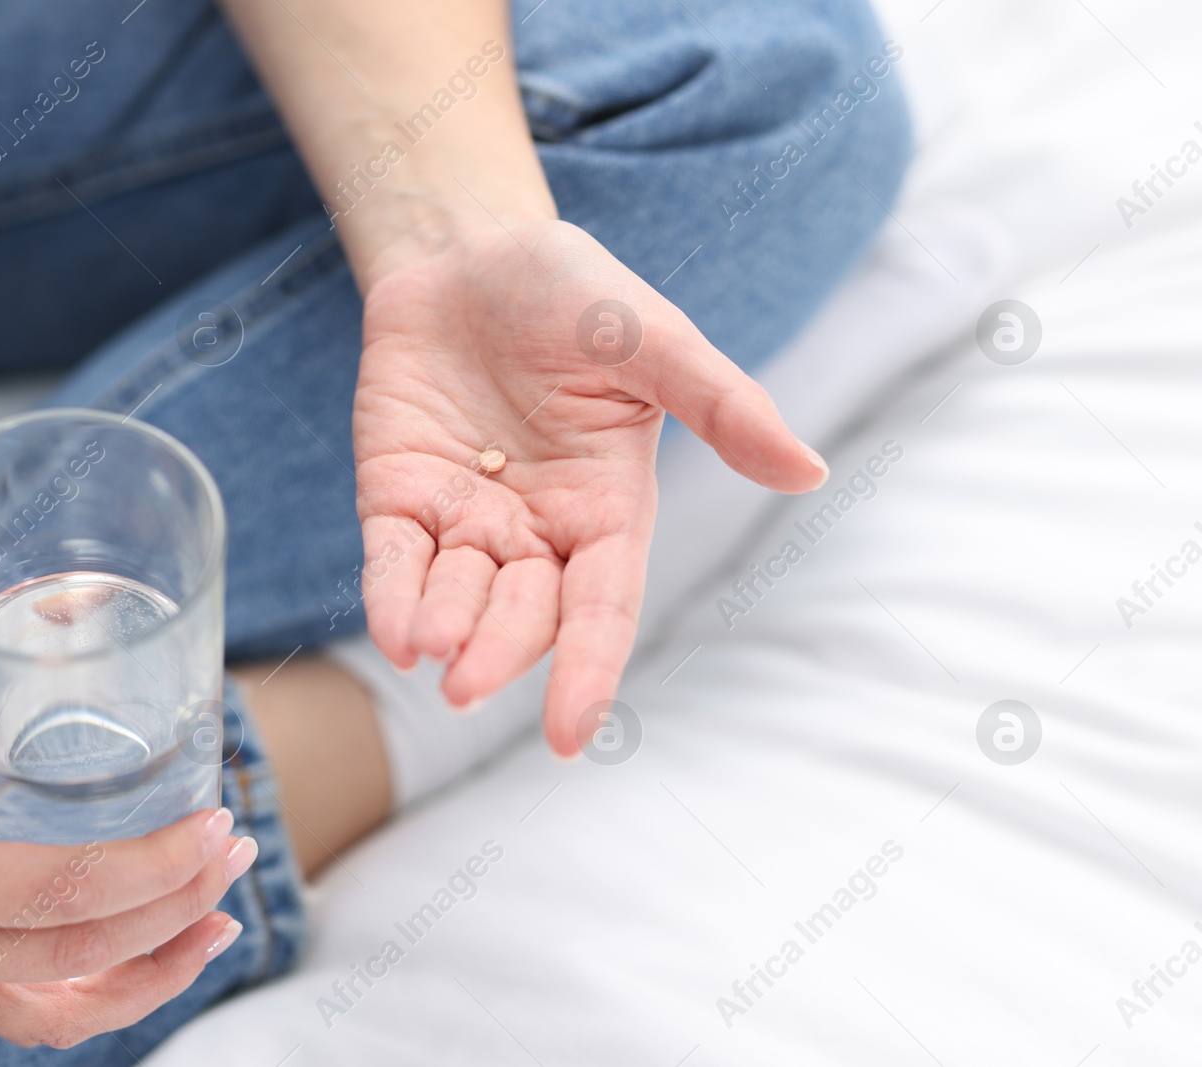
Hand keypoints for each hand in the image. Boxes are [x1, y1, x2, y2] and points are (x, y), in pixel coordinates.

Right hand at [0, 634, 253, 1047]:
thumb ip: (1, 638)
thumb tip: (102, 602)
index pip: (68, 892)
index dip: (161, 867)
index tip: (220, 825)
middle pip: (79, 957)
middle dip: (177, 911)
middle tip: (234, 854)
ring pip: (55, 1012)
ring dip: (147, 973)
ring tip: (214, 919)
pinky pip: (16, 1014)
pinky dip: (90, 996)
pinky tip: (142, 956)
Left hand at [354, 218, 827, 755]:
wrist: (470, 249)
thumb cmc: (573, 291)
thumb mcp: (653, 340)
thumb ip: (722, 404)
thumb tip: (809, 471)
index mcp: (605, 508)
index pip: (602, 606)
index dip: (590, 669)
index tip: (572, 734)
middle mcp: (535, 530)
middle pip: (523, 613)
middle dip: (498, 651)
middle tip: (465, 684)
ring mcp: (463, 518)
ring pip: (455, 598)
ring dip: (444, 630)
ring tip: (430, 650)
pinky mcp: (397, 496)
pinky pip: (394, 560)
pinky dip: (392, 597)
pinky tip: (394, 633)